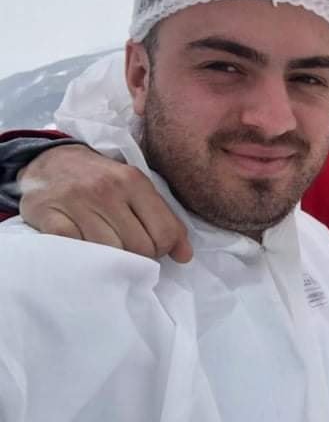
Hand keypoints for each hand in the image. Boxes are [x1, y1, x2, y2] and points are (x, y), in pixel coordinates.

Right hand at [18, 144, 191, 262]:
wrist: (50, 162)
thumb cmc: (101, 180)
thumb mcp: (136, 189)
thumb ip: (164, 219)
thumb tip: (185, 256)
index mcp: (134, 181)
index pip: (164, 233)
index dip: (163, 249)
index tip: (153, 249)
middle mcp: (107, 190)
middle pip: (139, 247)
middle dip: (139, 257)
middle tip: (128, 250)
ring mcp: (77, 203)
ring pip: (110, 253)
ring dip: (112, 259)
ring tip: (106, 248)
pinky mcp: (50, 216)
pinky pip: (78, 251)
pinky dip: (84, 256)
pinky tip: (84, 245)